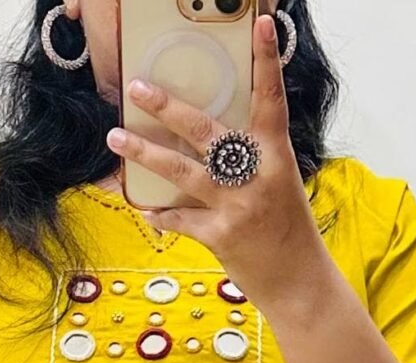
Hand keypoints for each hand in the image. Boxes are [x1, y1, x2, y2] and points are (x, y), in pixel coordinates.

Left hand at [107, 11, 330, 321]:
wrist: (300, 284)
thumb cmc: (288, 230)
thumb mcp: (279, 183)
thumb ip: (251, 158)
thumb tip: (210, 138)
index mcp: (276, 155)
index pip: (271, 100)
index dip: (267, 62)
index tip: (262, 25)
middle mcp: (256, 175)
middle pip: (205, 131)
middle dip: (167, 107)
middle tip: (137, 88)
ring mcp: (237, 206)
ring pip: (181, 171)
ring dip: (144, 153)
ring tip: (116, 138)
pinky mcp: (221, 236)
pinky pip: (181, 219)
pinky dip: (163, 215)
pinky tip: (145, 209)